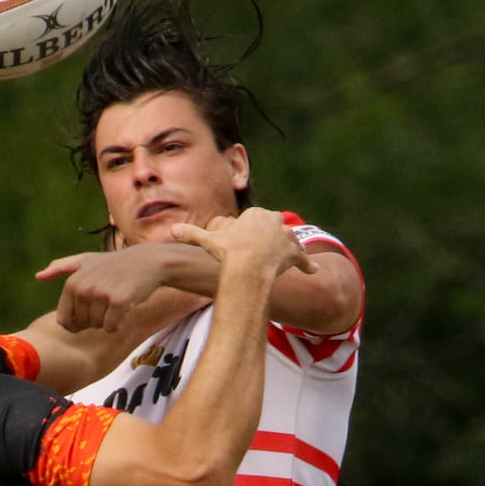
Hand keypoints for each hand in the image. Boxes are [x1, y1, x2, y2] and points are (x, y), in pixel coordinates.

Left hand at [35, 243, 176, 334]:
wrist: (147, 262)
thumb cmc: (115, 264)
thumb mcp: (85, 261)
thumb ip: (61, 268)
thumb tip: (38, 277)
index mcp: (72, 283)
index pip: (65, 321)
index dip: (78, 323)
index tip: (90, 311)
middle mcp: (83, 288)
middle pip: (83, 325)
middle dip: (96, 320)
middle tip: (108, 301)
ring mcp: (100, 294)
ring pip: (98, 327)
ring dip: (108, 321)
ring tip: (116, 301)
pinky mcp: (118, 301)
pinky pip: (111, 327)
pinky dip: (119, 323)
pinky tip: (125, 308)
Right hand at [172, 208, 315, 276]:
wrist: (247, 267)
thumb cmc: (228, 253)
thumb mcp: (208, 241)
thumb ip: (191, 235)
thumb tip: (171, 231)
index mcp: (256, 214)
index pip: (257, 222)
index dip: (253, 234)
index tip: (248, 245)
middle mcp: (274, 220)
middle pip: (274, 229)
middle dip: (272, 238)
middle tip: (267, 252)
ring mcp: (286, 235)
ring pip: (289, 242)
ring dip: (289, 250)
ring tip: (287, 259)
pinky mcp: (294, 252)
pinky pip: (302, 259)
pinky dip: (308, 265)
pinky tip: (313, 271)